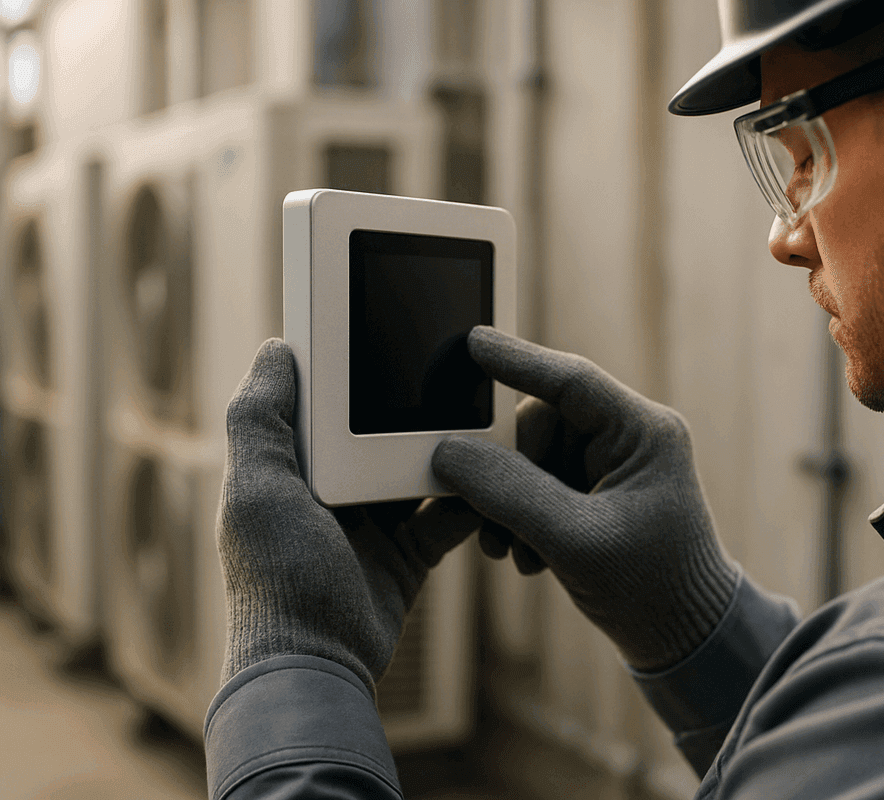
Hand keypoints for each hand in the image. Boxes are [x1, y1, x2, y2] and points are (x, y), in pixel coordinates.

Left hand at [217, 339, 480, 693]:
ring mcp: (372, 524)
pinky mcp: (408, 553)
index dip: (351, 375)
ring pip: (418, 469)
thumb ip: (258, 419)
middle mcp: (330, 492)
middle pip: (378, 433)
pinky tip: (491, 479)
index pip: (323, 408)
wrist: (318, 664)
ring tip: (478, 423)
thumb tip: (276, 350)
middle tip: (450, 377)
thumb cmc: (276, 581)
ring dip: (446, 451)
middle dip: (411, 409)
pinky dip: (469, 500)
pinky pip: (448, 514)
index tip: (388, 338)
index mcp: (290, 470)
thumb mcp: (257, 490)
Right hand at [432, 327, 739, 671]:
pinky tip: (527, 556)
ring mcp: (612, 468)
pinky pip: (539, 486)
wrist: (682, 642)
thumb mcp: (575, 540)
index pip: (571, 381)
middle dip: (506, 471)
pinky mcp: (596, 496)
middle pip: (540, 425)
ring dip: (509, 504)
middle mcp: (630, 440)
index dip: (517, 361)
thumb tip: (450, 452)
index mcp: (644, 433)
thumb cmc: (652, 589)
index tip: (470, 343)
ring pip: (532, 460)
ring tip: (510, 549)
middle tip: (483, 514)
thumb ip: (510, 493)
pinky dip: (521, 519)